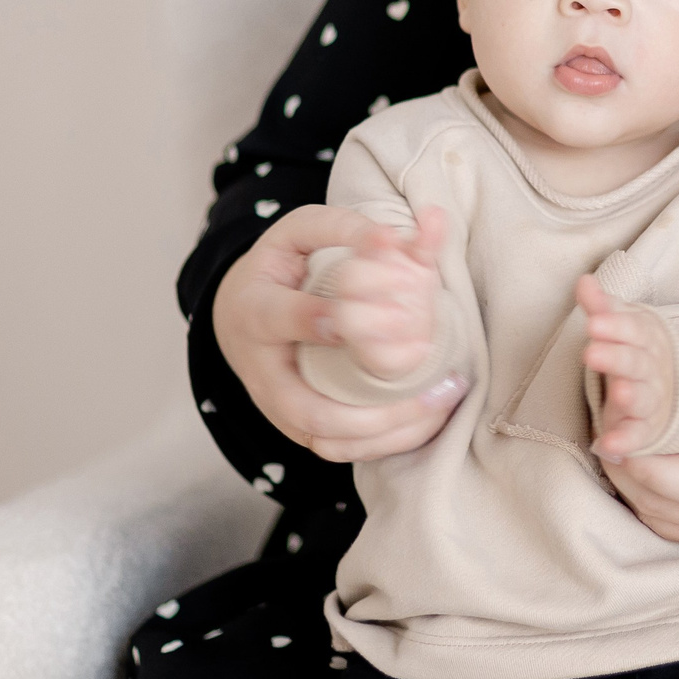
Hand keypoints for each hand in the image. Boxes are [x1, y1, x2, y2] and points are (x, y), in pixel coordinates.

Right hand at [211, 204, 467, 462]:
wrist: (238, 313)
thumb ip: (346, 227)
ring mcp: (278, 407)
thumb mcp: (301, 232)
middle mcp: (261, 371)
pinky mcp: (297, 428)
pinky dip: (386, 443)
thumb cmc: (280, 267)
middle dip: (370, 408)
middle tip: (426, 371)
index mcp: (254, 311)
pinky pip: (340, 450)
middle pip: (308, 408)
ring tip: (440, 399)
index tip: (352, 318)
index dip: (314, 321)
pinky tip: (428, 417)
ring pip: (328, 439)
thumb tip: (400, 232)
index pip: (278, 319)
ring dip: (388, 431)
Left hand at [579, 278, 677, 460]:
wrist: (673, 387)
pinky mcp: (648, 428)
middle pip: (639, 362)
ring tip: (617, 393)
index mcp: (651, 338)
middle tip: (592, 351)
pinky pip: (638, 435)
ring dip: (631, 395)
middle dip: (617, 357)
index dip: (616, 325)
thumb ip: (602, 306)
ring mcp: (654, 399)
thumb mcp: (621, 325)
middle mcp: (656, 369)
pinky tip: (607, 444)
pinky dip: (626, 440)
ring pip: (643, 397)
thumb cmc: (638, 350)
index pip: (637, 329)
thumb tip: (583, 280)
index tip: (594, 321)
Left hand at [604, 298, 678, 581]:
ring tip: (606, 434)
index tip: (619, 437)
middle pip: (678, 511)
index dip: (661, 470)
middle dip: (628, 470)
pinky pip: (674, 528)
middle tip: (598, 422)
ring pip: (668, 526)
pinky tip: (629, 458)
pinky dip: (644, 498)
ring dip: (629, 486)